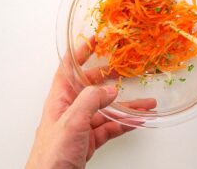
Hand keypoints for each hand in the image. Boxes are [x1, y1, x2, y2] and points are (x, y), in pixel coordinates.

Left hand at [26, 39, 156, 168]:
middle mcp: (70, 110)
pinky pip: (110, 128)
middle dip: (108, 77)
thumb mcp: (71, 122)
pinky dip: (124, 124)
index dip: (79, 53)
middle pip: (91, 87)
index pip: (68, 69)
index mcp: (60, 100)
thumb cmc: (50, 156)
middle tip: (123, 68)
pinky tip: (137, 121)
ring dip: (126, 105)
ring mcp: (80, 126)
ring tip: (146, 102)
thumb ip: (90, 101)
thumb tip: (109, 90)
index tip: (94, 41)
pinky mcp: (88, 141)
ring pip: (106, 110)